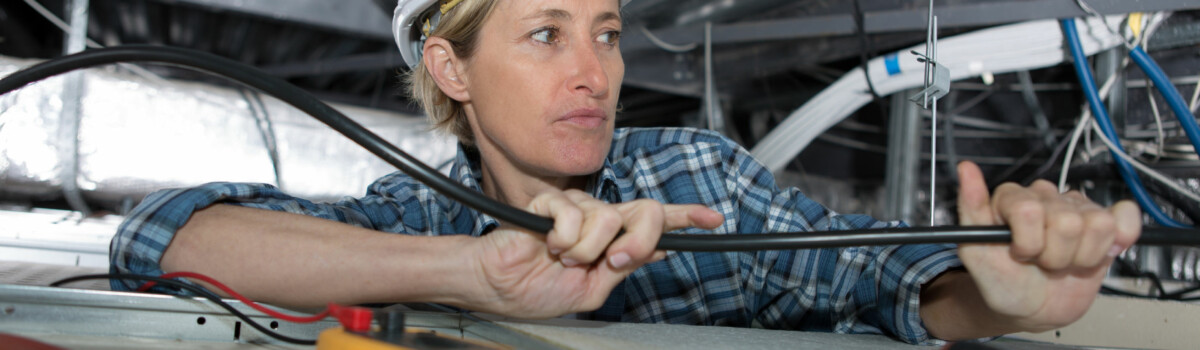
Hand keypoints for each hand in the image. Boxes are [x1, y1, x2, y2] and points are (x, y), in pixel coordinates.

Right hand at [463, 189, 723, 317]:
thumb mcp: (593, 289)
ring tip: (563, 258)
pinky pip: (575, 213)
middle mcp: (599, 219)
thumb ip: (624, 265)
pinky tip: (549, 245)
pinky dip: (564, 237)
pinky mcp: (551, 202)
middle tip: (614, 260)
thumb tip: (660, 248)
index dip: (685, 218)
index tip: (713, 219)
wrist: (499, 289)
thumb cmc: (536, 290)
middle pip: (643, 212)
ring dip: (585, 250)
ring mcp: (577, 208)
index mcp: (611, 240)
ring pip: (608, 217)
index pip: (652, 222)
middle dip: (638, 240)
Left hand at [955, 161, 1140, 331]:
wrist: (1030, 308)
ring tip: (1062, 263)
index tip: (1020, 255)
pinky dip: (1117, 242)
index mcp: (1014, 198)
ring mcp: (1078, 209)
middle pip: (1067, 222)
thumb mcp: (975, 253)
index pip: (1031, 210)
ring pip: (1098, 225)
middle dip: (1054, 255)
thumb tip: (966, 169)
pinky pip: (1126, 218)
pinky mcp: (1106, 224)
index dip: (1028, 242)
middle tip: (1041, 263)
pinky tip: (1095, 254)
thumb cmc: (1002, 281)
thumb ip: (970, 208)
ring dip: (1080, 257)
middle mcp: (1047, 198)